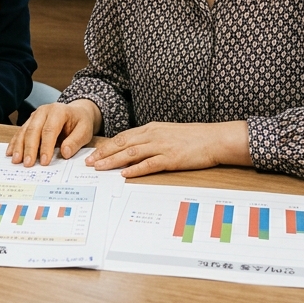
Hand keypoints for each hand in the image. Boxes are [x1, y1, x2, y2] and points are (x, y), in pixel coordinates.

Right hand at [7, 100, 101, 167]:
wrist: (76, 112)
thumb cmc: (80, 122)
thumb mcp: (85, 131)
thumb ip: (75, 141)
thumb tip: (65, 153)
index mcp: (58, 111)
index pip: (49, 130)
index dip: (46, 146)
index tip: (44, 162)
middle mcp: (44, 111)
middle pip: (33, 130)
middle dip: (29, 148)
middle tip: (27, 164)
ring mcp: (35, 115)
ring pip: (24, 131)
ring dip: (19, 146)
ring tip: (16, 161)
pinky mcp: (29, 121)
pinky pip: (20, 132)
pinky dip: (14, 143)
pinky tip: (10, 153)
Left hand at [86, 121, 250, 178]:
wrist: (214, 139)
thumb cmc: (193, 137)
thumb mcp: (168, 133)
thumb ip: (151, 139)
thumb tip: (135, 147)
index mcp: (151, 129)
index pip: (123, 137)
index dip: (106, 146)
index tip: (93, 154)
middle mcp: (153, 136)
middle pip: (122, 144)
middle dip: (103, 153)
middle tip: (88, 163)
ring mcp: (162, 146)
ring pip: (131, 153)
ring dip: (113, 160)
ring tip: (100, 168)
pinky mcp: (171, 158)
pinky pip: (149, 164)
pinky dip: (136, 169)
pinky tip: (125, 173)